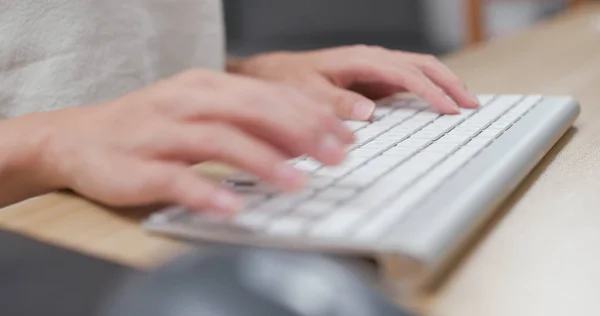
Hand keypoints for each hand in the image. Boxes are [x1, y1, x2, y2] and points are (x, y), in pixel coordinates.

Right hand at [21, 70, 351, 211]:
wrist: (76, 137)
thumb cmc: (148, 126)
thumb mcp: (199, 111)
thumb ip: (246, 122)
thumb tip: (300, 139)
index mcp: (205, 87)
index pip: (268, 95)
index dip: (310, 114)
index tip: (344, 135)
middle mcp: (185, 103)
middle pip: (251, 111)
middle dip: (299, 133)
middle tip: (335, 157)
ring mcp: (160, 134)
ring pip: (218, 141)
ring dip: (261, 161)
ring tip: (295, 183)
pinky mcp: (136, 168)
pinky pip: (175, 180)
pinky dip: (206, 191)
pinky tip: (232, 207)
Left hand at [228, 45, 478, 119]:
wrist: (275, 74)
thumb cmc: (289, 81)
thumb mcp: (307, 93)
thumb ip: (336, 102)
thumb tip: (370, 112)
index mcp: (360, 60)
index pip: (405, 74)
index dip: (430, 92)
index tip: (448, 110)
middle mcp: (371, 60)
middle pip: (422, 65)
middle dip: (449, 83)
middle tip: (470, 105)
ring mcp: (374, 67)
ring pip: (419, 69)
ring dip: (444, 83)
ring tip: (463, 103)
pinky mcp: (373, 78)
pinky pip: (408, 80)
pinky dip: (428, 88)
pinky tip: (438, 102)